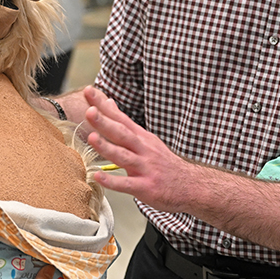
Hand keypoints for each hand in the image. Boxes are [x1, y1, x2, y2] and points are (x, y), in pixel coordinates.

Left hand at [82, 86, 199, 211]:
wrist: (190, 184)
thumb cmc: (163, 163)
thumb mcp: (146, 139)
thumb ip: (125, 124)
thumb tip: (109, 104)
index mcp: (141, 138)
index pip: (120, 118)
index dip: (104, 106)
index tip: (89, 91)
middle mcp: (143, 149)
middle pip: (122, 133)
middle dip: (105, 122)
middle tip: (89, 110)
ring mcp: (144, 168)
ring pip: (123, 156)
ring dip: (107, 147)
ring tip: (91, 138)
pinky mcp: (145, 187)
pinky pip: (126, 184)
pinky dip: (112, 181)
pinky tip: (98, 176)